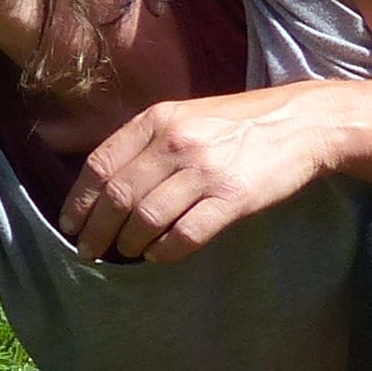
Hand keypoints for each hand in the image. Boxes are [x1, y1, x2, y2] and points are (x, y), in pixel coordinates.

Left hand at [57, 87, 345, 262]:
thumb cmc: (237, 124)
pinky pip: (185, 235)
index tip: (70, 225)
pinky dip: (164, 251)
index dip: (79, 200)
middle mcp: (176, 143)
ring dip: (129, 243)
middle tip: (89, 252)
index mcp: (157, 119)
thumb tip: (103, 185)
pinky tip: (158, 254)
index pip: (100, 164)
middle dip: (96, 231)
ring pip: (146, 219)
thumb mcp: (185, 116)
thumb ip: (147, 142)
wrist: (301, 123)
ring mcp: (205, 171)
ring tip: (125, 252)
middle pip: (117, 197)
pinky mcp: (233, 198)